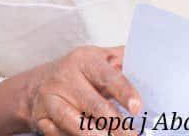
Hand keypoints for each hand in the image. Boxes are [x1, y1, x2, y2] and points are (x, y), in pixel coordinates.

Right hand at [0, 45, 140, 135]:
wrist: (39, 83)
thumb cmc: (78, 73)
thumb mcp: (99, 59)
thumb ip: (122, 61)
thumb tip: (149, 63)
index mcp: (84, 61)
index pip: (108, 77)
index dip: (124, 92)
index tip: (137, 108)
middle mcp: (65, 79)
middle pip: (95, 106)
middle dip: (117, 126)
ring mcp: (50, 99)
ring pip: (74, 123)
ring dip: (96, 135)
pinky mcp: (41, 118)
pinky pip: (59, 134)